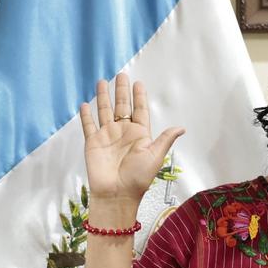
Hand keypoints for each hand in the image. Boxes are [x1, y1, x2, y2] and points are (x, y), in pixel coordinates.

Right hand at [79, 74, 184, 204]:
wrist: (116, 194)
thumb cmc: (138, 178)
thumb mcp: (155, 156)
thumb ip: (164, 139)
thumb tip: (182, 128)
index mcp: (139, 135)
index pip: (139, 111)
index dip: (139, 97)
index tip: (138, 83)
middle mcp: (123, 133)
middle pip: (122, 107)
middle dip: (121, 91)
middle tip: (121, 74)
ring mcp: (107, 137)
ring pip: (104, 111)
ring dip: (103, 97)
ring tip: (102, 81)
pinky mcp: (93, 143)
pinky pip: (89, 125)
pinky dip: (86, 115)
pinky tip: (85, 104)